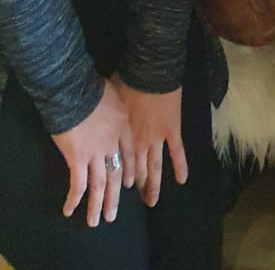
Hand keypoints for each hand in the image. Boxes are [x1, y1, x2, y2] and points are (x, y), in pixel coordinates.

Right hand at [50, 79, 133, 225]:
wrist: (74, 90)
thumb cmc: (91, 87)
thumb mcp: (113, 94)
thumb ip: (114, 109)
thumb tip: (111, 111)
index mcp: (123, 126)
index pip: (129, 154)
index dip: (129, 170)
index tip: (129, 184)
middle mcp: (113, 143)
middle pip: (117, 174)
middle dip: (114, 196)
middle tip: (112, 214)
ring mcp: (96, 152)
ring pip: (100, 184)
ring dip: (98, 204)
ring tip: (96, 221)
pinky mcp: (77, 158)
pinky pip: (78, 183)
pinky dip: (74, 199)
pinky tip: (69, 210)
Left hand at [113, 79, 185, 207]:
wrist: (151, 71)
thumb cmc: (127, 80)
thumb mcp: (109, 99)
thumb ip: (104, 113)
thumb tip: (92, 114)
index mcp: (121, 137)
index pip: (119, 164)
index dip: (118, 179)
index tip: (116, 191)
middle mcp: (138, 143)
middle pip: (136, 171)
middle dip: (133, 189)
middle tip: (131, 203)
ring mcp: (157, 138)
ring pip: (155, 168)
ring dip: (153, 186)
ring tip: (151, 203)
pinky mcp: (172, 130)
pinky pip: (177, 152)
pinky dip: (180, 166)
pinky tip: (182, 180)